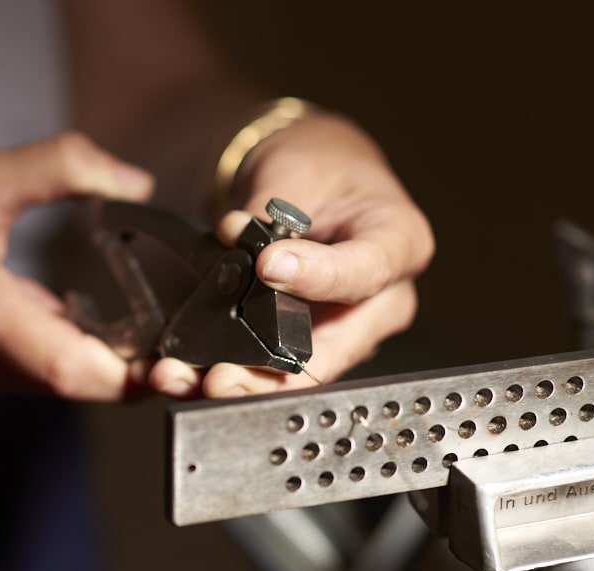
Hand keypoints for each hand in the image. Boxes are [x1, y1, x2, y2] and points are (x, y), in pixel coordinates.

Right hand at [0, 133, 153, 431]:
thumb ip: (61, 167)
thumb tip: (134, 181)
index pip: (70, 370)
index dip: (131, 379)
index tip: (173, 369)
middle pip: (65, 377)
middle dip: (94, 349)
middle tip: (88, 308)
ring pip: (37, 384)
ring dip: (46, 348)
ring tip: (4, 302)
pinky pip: (5, 392)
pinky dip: (12, 363)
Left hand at [149, 113, 433, 397]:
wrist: (313, 180)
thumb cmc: (320, 165)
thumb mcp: (295, 165)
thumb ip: (266, 207)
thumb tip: (231, 236)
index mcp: (400, 241)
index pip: (365, 269)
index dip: (318, 276)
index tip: (268, 268)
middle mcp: (385, 298)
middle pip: (336, 346)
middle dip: (275, 370)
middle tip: (222, 375)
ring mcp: (350, 328)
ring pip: (303, 370)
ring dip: (247, 383)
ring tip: (194, 382)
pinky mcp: (315, 343)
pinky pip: (279, 368)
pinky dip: (238, 374)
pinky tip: (193, 377)